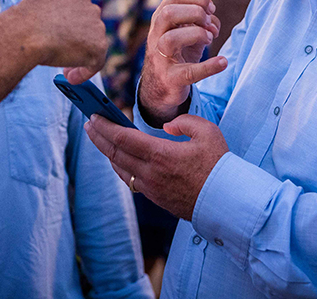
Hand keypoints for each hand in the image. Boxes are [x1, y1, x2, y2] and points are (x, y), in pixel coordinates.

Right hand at [12, 0, 106, 75]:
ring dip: (79, 58)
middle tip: (59, 55)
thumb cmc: (29, 15)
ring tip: (63, 67)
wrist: (26, 34)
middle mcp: (93, 10)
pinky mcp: (97, 49)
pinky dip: (84, 72)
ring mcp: (96, 29)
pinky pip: (95, 64)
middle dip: (76, 44)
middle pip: (89, 32)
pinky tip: (69, 77)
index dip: (70, 30)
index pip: (81, 17)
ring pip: (93, 48)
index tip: (57, 38)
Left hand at [84, 113, 227, 220]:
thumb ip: (184, 122)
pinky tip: (120, 158)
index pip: (122, 138)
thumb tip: (166, 128)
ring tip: (101, 139)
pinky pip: (131, 179)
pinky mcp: (156, 198)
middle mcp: (150, 173)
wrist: (227, 201)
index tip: (93, 116)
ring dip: (107, 152)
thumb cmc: (219, 165)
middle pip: (114, 153)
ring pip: (120, 168)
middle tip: (89, 124)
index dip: (104, 126)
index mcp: (160, 154)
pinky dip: (121, 165)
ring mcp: (151, 188)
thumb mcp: (207, 132)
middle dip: (98, 137)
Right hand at [140, 0, 226, 124]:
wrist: (161, 87)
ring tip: (210, 40)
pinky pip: (189, 72)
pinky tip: (222, 62)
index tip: (211, 9)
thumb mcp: (187, 32)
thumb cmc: (177, 53)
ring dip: (198, 35)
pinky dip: (209, 66)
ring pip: (171, 39)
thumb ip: (201, 22)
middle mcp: (156, 36)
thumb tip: (213, 22)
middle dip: (196, 13)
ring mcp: (160, 57)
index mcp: (161, 20)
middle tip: (209, 25)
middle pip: (169, 13)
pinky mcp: (170, 79)